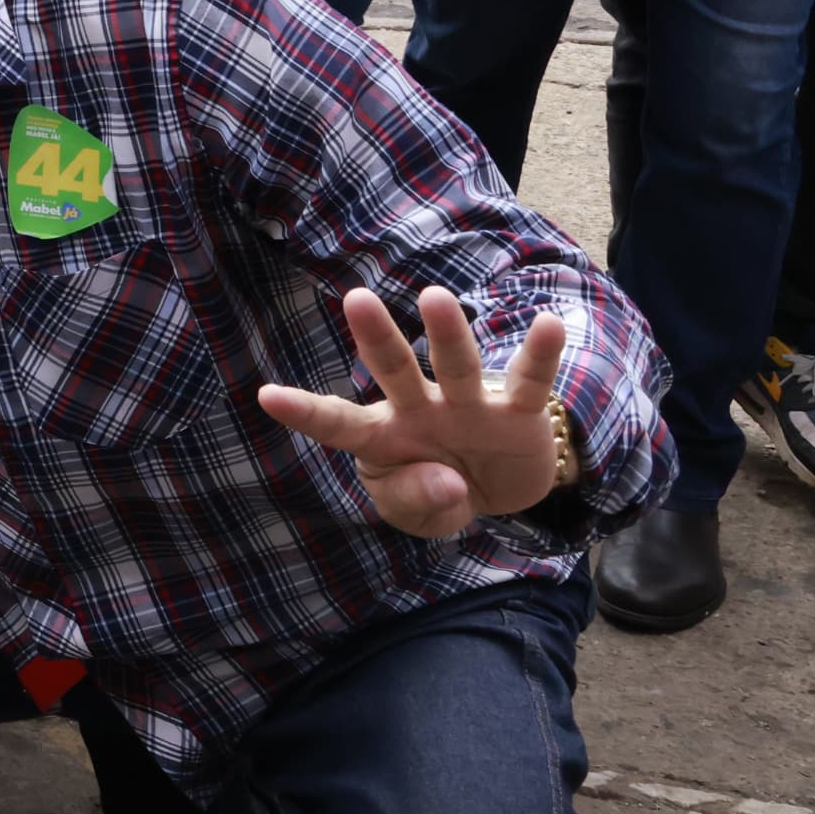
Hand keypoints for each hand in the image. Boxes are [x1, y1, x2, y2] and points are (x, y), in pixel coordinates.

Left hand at [256, 285, 568, 539]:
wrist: (500, 492)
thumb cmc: (437, 491)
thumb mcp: (417, 514)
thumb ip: (417, 503)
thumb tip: (447, 483)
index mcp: (383, 436)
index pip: (338, 424)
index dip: (306, 413)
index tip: (266, 395)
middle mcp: (421, 410)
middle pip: (395, 371)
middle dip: (376, 338)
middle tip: (356, 299)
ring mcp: (470, 406)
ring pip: (456, 366)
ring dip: (447, 336)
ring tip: (434, 299)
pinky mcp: (518, 414)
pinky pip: (530, 383)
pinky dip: (540, 355)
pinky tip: (548, 324)